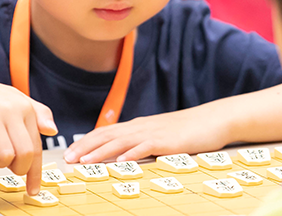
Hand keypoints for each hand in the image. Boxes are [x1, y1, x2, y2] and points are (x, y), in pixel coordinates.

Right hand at [0, 68, 57, 194]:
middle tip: (11, 167)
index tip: (34, 189)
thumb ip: (39, 113)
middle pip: (24, 154)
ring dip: (0, 163)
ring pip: (5, 155)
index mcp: (26, 108)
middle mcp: (12, 110)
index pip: (37, 146)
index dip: (35, 172)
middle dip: (18, 169)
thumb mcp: (18, 99)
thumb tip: (53, 130)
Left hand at [64, 105, 232, 163]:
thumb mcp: (160, 134)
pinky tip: (120, 161)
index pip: (106, 132)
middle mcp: (141, 127)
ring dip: (101, 152)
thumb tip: (124, 152)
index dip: (86, 142)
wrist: (213, 119)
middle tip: (68, 159)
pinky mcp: (167, 141)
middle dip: (85, 147)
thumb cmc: (188, 129)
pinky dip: (131, 154)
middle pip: (107, 136)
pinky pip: (146, 147)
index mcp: (138, 126)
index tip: (70, 152)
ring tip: (85, 161)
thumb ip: (142, 140)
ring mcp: (153, 133)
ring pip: (121, 142)